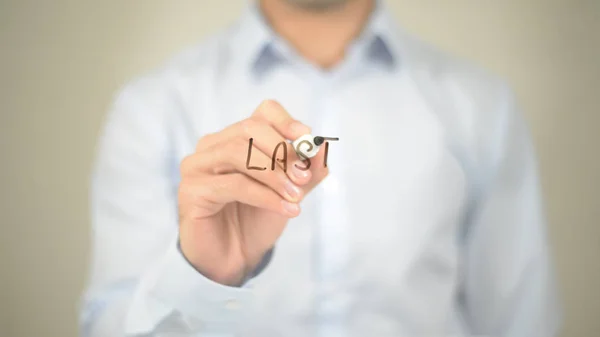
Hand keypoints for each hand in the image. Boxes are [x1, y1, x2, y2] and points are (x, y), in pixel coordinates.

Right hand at [178, 100, 329, 285]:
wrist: (235, 258)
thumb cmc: (257, 219)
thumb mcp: (290, 192)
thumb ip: (307, 171)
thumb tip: (323, 148)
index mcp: (237, 138)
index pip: (263, 113)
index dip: (286, 122)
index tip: (307, 139)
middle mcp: (213, 145)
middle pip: (250, 128)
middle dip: (282, 151)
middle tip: (304, 176)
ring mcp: (197, 165)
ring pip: (239, 153)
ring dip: (274, 174)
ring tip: (296, 196)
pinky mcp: (191, 190)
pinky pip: (234, 184)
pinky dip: (266, 196)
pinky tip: (286, 209)